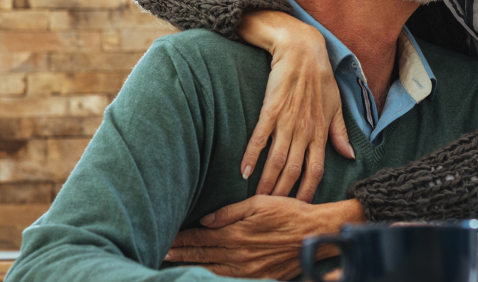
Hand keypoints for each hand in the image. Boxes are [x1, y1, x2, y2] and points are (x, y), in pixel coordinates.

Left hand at [166, 196, 364, 279]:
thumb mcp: (259, 203)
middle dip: (180, 254)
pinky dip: (213, 277)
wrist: (315, 233)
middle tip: (162, 253)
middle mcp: (239, 255)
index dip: (182, 238)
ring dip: (192, 268)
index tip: (167, 237)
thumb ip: (229, 212)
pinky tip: (203, 275)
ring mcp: (248, 270)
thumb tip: (205, 220)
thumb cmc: (289, 213)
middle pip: (202, 256)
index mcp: (236, 234)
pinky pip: (229, 280)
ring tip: (174, 265)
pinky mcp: (259, 277)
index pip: (201, 237)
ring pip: (212, 271)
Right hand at [236, 10, 354, 201]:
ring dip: (267, 181)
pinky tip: (244, 172)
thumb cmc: (321, 77)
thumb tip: (348, 156)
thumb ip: (340, 133)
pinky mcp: (271, 108)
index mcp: (322, 131)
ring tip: (257, 199)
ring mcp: (287, 120)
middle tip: (273, 210)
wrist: (302, 49)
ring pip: (277, 159)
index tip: (300, 207)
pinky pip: (260, 137)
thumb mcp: (336, 105)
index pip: (317, 169)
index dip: (308, 190)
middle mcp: (305, 129)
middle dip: (284, 193)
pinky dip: (251, 156)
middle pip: (294, 170)